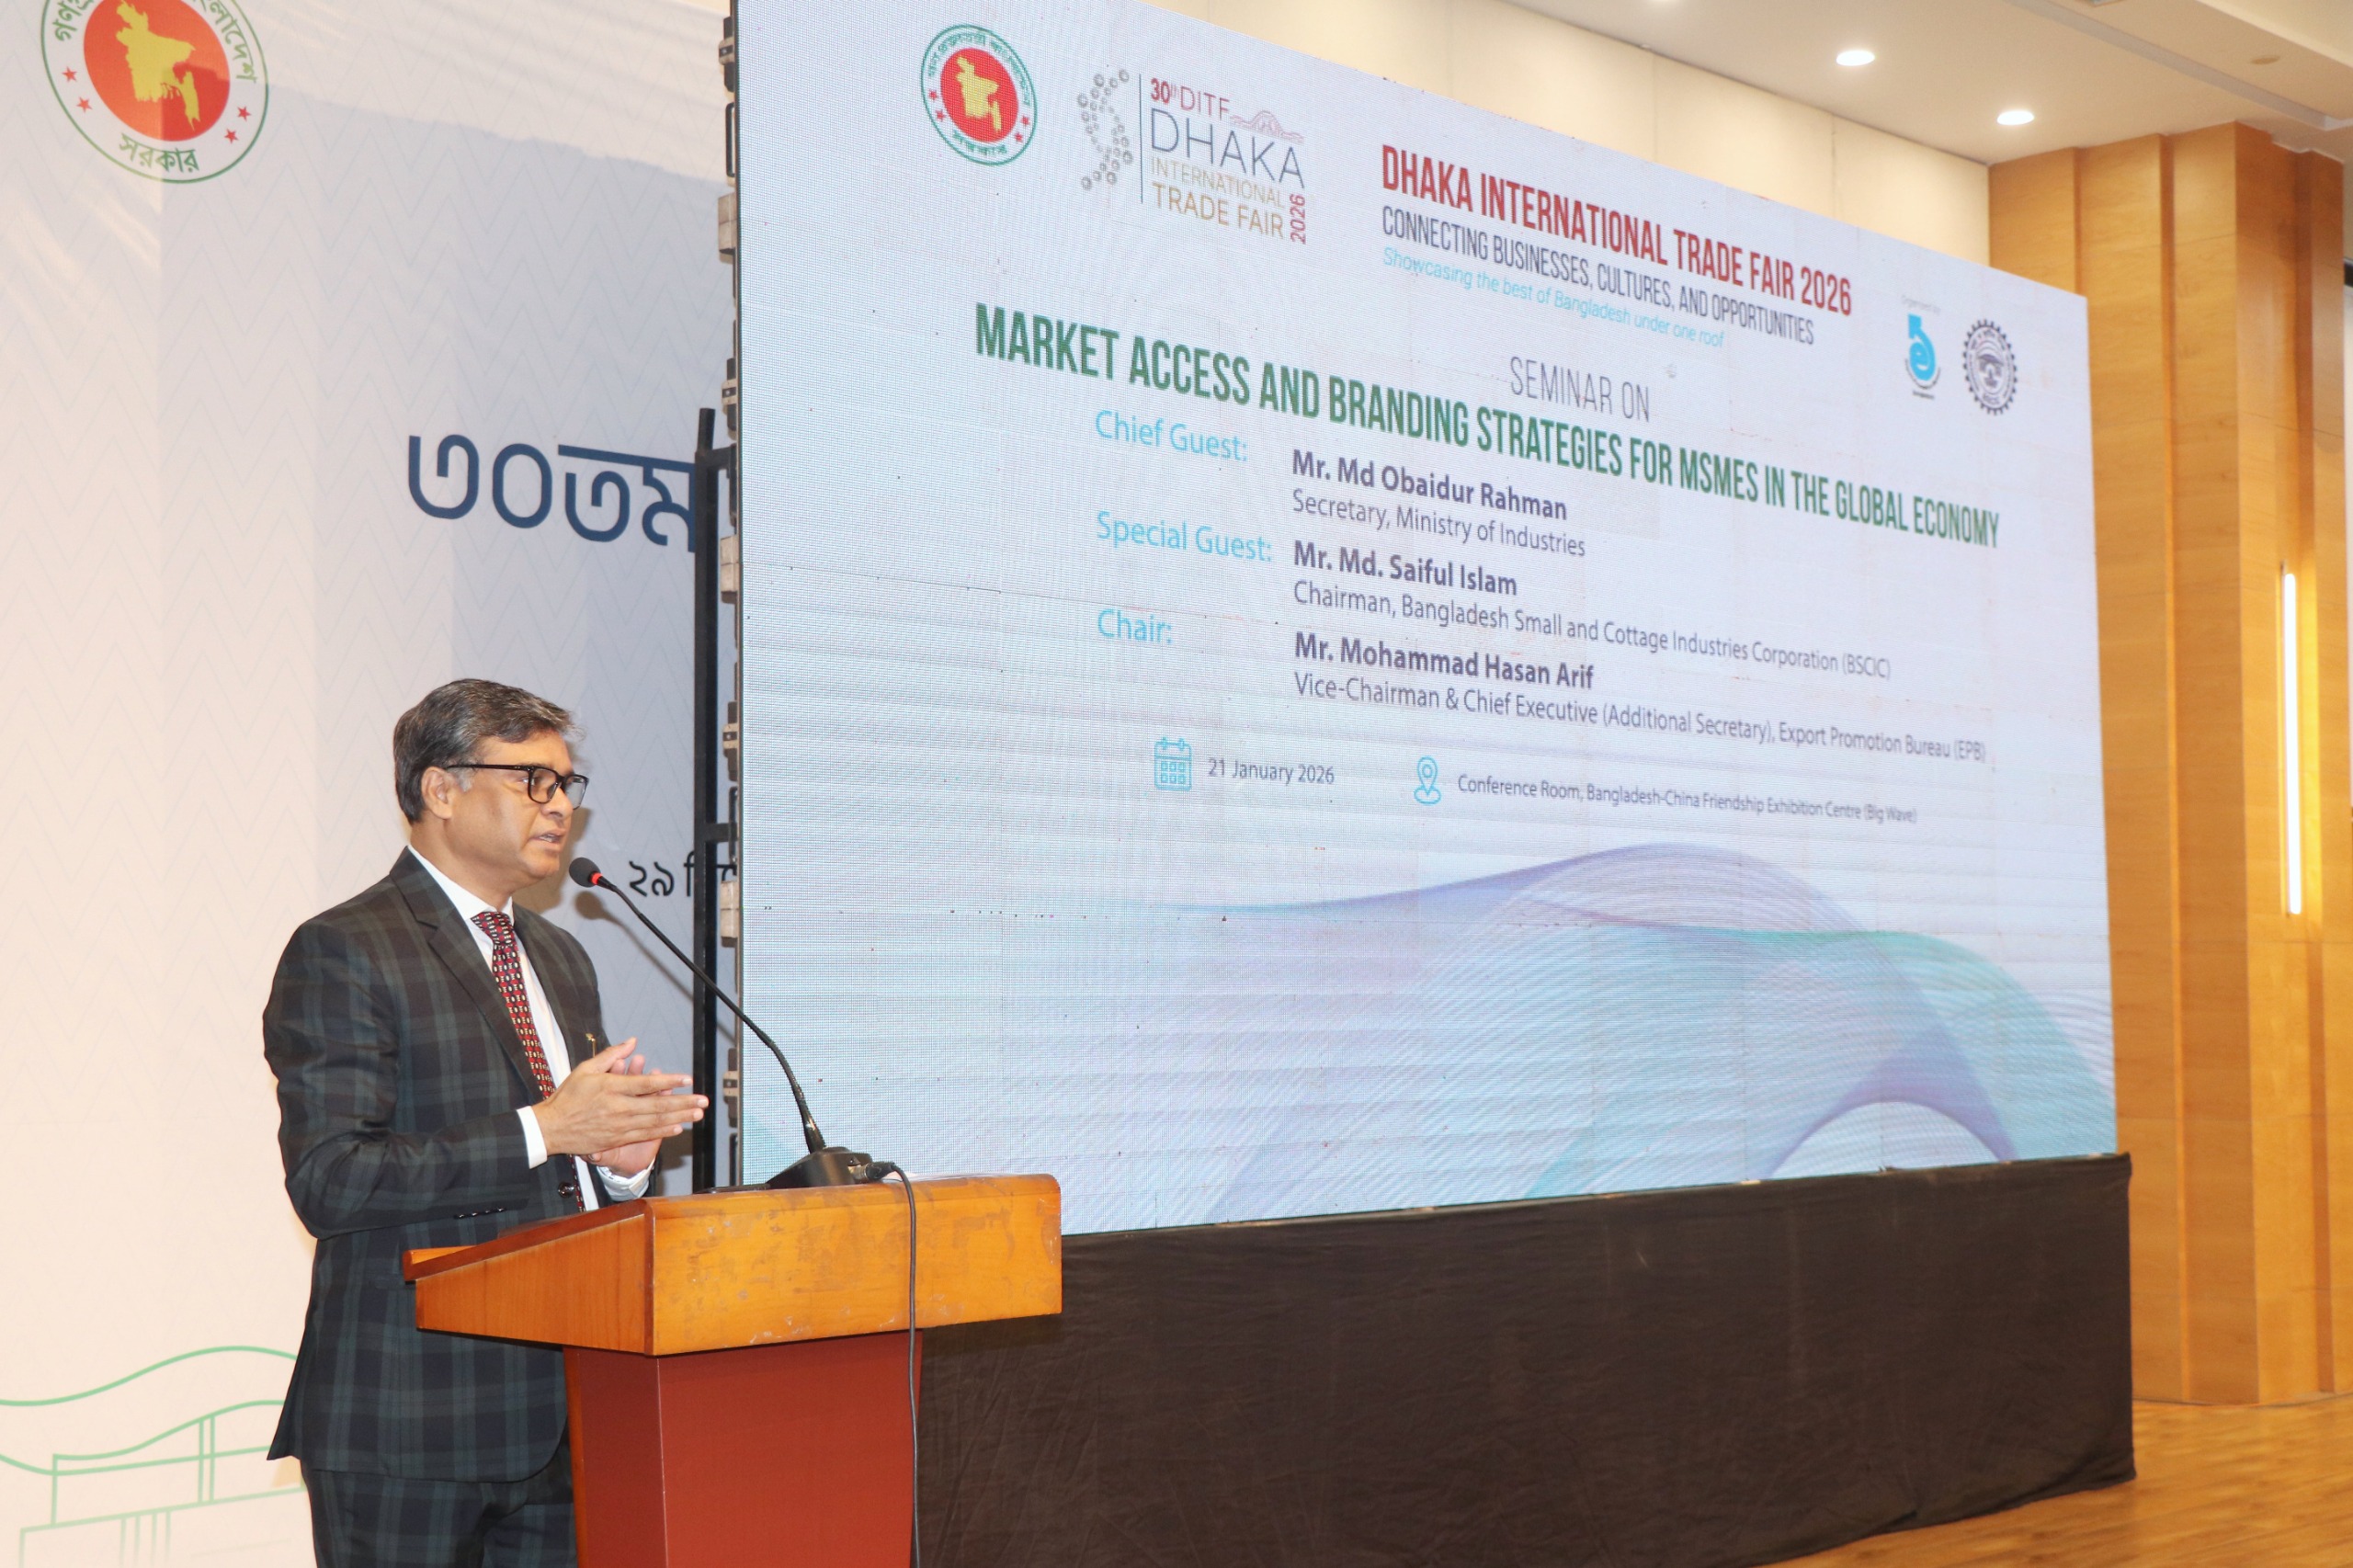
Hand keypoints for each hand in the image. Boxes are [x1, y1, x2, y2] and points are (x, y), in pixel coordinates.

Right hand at [531, 1038, 704, 1158]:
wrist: (551, 1128)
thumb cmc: (568, 1097)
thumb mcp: (586, 1069)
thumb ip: (611, 1055)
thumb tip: (632, 1042)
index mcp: (612, 1088)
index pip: (646, 1084)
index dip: (669, 1082)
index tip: (687, 1079)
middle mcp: (618, 1108)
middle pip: (657, 1105)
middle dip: (683, 1103)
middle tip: (703, 1101)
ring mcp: (619, 1126)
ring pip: (655, 1122)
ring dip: (679, 1118)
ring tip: (697, 1114)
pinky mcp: (617, 1138)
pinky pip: (645, 1135)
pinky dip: (662, 1131)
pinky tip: (677, 1128)